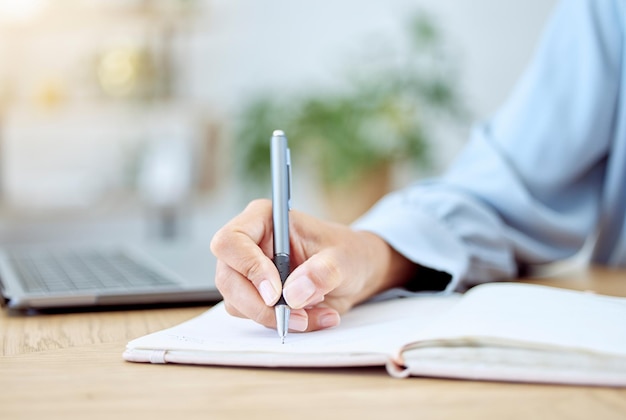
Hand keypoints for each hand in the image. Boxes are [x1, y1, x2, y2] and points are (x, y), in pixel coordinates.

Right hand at [210, 199, 415, 331]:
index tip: (276, 292)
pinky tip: (310, 316)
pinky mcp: (253, 296)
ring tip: (313, 312)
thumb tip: (294, 292)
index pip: (232, 240)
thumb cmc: (347, 253)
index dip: (249, 267)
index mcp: (264, 219)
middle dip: (260, 305)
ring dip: (274, 317)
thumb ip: (323, 271)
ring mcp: (247, 271)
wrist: (353, 273)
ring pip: (237, 303)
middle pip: (228, 278)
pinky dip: (282, 323)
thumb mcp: (344, 258)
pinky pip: (254, 317)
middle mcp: (249, 244)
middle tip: (296, 316)